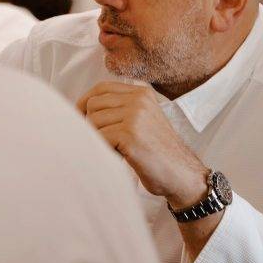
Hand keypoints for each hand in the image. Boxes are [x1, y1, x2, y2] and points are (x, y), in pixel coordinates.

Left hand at [77, 81, 208, 207]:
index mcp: (141, 93)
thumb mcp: (144, 120)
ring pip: (93, 121)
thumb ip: (121, 109)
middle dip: (91, 124)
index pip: (102, 88)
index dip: (85, 102)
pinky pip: (99, 138)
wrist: (182, 174)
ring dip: (99, 139)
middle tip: (105, 141)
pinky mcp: (130, 134)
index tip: (80, 117)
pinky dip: (103, 150)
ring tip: (117, 150)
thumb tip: (82, 109)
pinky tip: (119, 157)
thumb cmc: (158, 152)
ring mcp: (135, 116)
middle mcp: (138, 99)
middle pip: (93, 104)